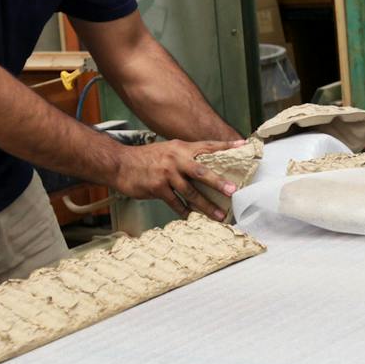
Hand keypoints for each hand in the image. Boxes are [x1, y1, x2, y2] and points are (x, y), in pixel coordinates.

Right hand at [112, 139, 246, 221]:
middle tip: (233, 190)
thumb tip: (205, 167)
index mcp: (181, 147)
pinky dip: (185, 211)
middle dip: (219, 182)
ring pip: (191, 192)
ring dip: (206, 205)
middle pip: (202, 171)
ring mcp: (166, 174)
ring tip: (220, 215)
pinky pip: (175, 203)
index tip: (244, 146)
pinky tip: (193, 218)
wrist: (120, 164)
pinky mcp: (157, 188)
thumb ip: (186, 156)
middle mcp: (176, 159)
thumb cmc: (146, 158)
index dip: (226, 146)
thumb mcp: (168, 150)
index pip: (208, 146)